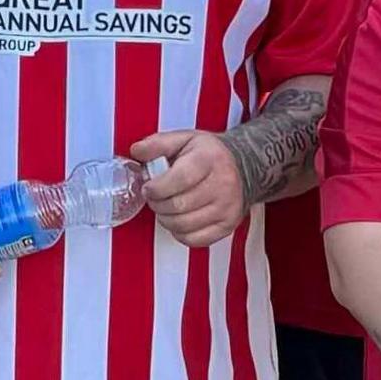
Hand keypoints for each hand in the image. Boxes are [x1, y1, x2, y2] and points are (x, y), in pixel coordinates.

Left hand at [131, 129, 244, 246]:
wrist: (243, 166)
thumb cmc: (209, 155)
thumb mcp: (184, 139)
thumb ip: (158, 144)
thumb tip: (137, 151)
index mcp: (210, 159)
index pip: (179, 179)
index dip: (156, 188)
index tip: (148, 188)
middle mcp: (223, 184)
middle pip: (178, 205)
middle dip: (157, 204)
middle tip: (155, 198)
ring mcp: (227, 208)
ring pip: (183, 225)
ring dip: (166, 219)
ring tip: (165, 208)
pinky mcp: (227, 226)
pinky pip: (194, 240)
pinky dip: (179, 233)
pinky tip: (178, 219)